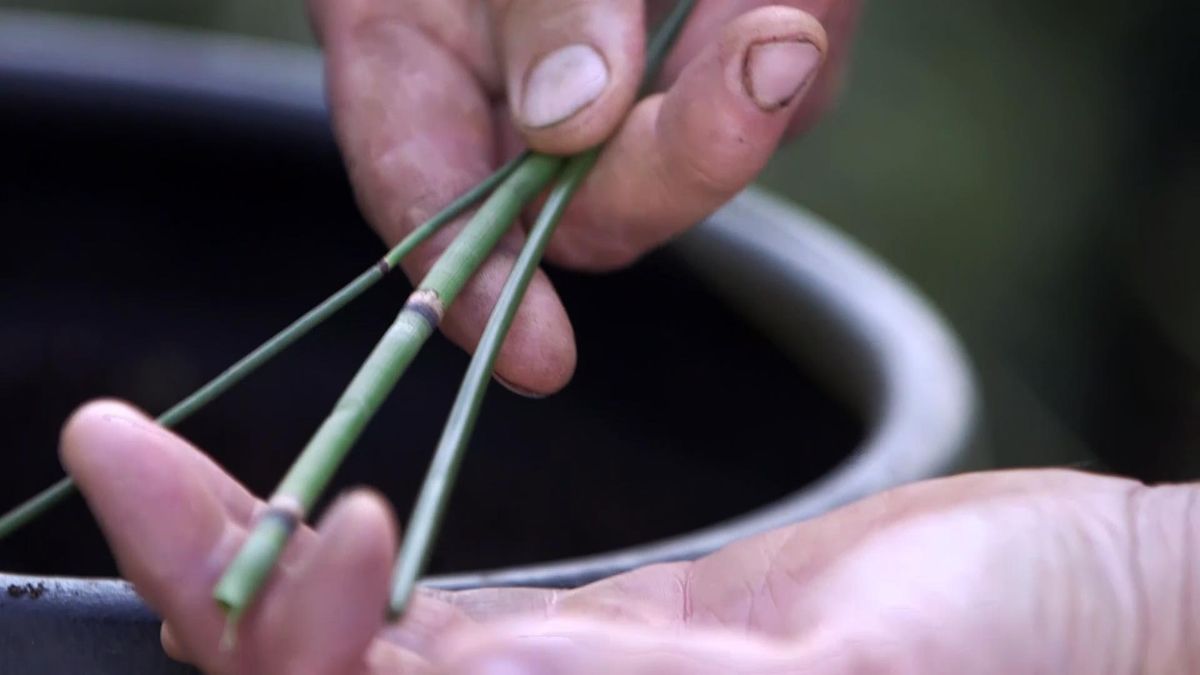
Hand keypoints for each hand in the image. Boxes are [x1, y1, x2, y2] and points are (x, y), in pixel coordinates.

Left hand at [63, 400, 1197, 673]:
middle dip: (225, 591)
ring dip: (253, 564)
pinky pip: (434, 621)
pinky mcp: (588, 651)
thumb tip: (457, 672)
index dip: (305, 655)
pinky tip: (316, 512)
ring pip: (360, 657)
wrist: (1078, 607)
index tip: (320, 526)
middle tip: (133, 456)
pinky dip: (350, 565)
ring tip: (154, 464)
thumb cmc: (1013, 657)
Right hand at [306, 0, 860, 395]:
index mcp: (416, 54)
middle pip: (587, 206)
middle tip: (763, 56)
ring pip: (702, 157)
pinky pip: (785, 92)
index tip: (535, 351)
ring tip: (784, 1)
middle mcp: (521, 95)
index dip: (473, 283)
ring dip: (760, 91)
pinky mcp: (728, 62)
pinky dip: (800, 38)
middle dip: (675, 162)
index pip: (425, 193)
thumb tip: (570, 122)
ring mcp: (634, 89)